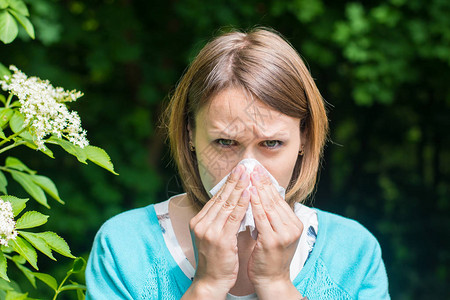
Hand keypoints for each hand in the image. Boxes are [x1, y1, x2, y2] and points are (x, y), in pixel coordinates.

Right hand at [188, 164, 249, 295]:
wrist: (211, 281)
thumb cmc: (217, 259)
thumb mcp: (215, 235)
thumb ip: (221, 219)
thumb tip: (234, 202)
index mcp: (199, 221)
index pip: (216, 198)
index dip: (228, 184)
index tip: (237, 172)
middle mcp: (201, 223)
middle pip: (221, 197)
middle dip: (233, 181)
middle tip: (243, 166)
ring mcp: (209, 231)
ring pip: (227, 204)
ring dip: (239, 187)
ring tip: (247, 175)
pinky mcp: (219, 239)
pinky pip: (233, 217)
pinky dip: (241, 203)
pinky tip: (248, 193)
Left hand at [247, 165, 303, 287]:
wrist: (271, 280)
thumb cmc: (269, 256)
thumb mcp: (274, 232)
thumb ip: (271, 216)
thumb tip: (261, 195)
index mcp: (294, 223)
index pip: (278, 199)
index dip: (267, 183)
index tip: (257, 170)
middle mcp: (292, 227)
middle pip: (274, 199)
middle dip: (262, 181)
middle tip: (253, 166)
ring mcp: (284, 234)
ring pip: (269, 206)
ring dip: (258, 189)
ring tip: (249, 175)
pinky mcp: (273, 241)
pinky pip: (262, 218)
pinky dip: (255, 204)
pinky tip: (248, 193)